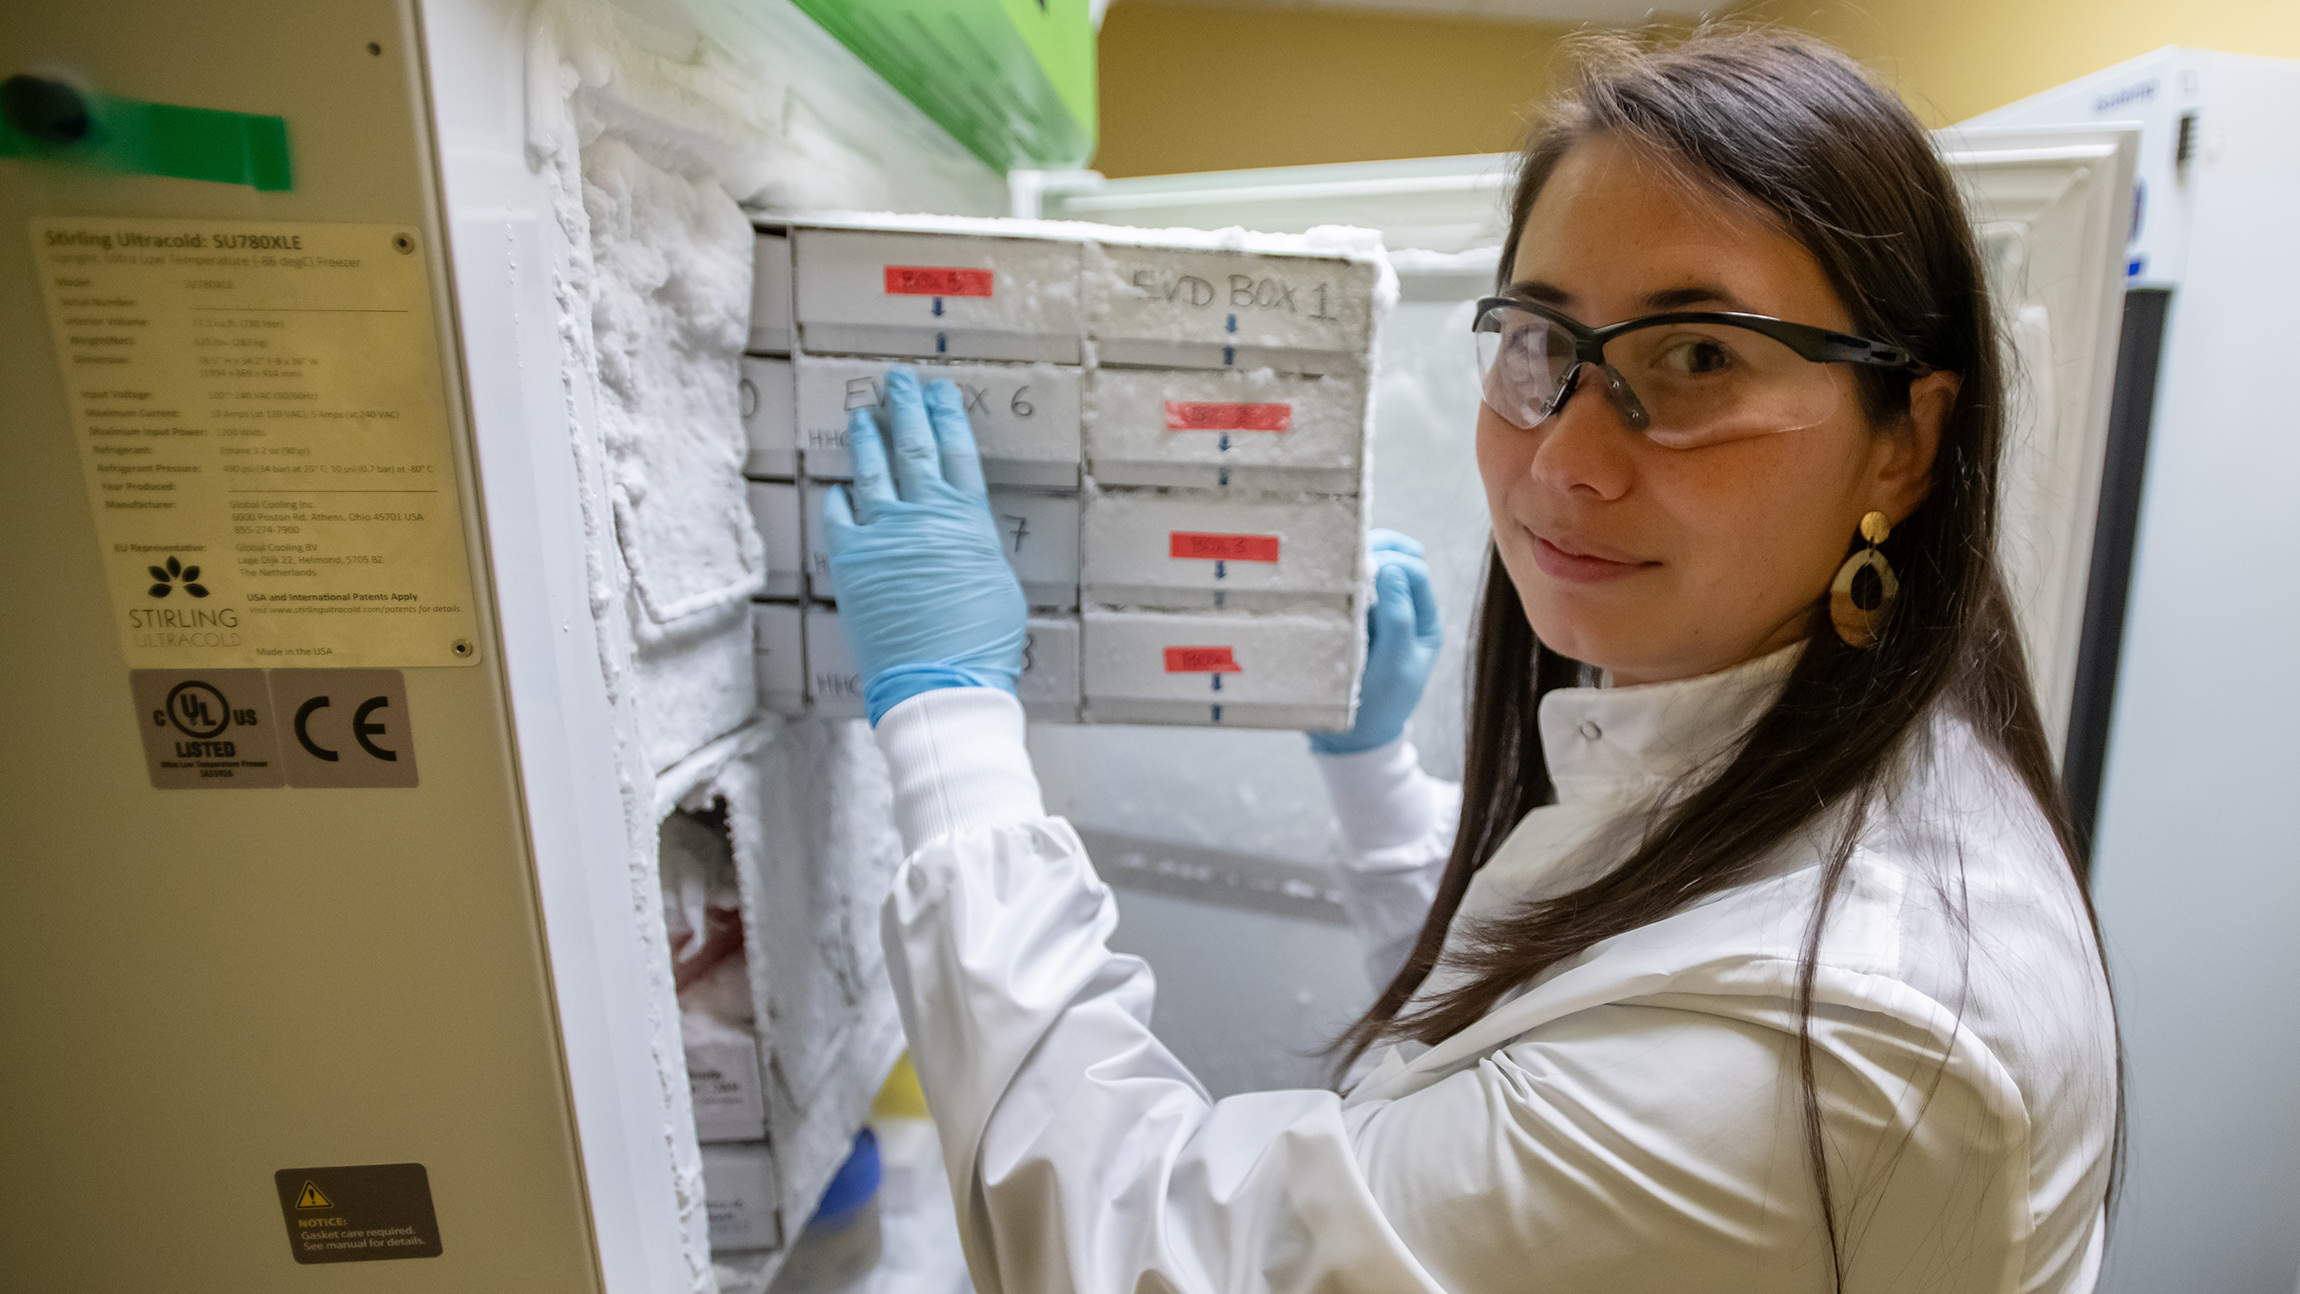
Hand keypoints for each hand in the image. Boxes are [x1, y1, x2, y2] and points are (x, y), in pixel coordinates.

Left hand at [820, 368, 1027, 723]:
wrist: (940, 681)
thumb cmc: (983, 643)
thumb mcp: (997, 583)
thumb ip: (974, 546)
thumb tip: (961, 534)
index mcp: (969, 519)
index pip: (958, 451)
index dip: (948, 417)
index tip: (941, 392)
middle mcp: (925, 515)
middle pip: (915, 446)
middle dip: (907, 408)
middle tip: (899, 380)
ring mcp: (883, 533)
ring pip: (872, 470)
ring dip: (867, 438)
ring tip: (862, 416)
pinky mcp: (850, 559)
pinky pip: (839, 515)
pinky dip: (839, 497)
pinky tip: (838, 489)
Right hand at [1309, 530, 1442, 754]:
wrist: (1352, 736)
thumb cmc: (1381, 702)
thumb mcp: (1396, 663)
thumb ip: (1399, 616)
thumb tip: (1390, 568)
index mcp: (1423, 620)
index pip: (1415, 572)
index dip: (1393, 561)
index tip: (1366, 567)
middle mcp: (1402, 610)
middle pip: (1395, 560)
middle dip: (1376, 549)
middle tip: (1350, 550)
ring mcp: (1375, 613)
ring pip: (1371, 569)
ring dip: (1356, 561)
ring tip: (1337, 559)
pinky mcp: (1350, 619)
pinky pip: (1348, 587)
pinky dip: (1340, 578)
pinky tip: (1325, 577)